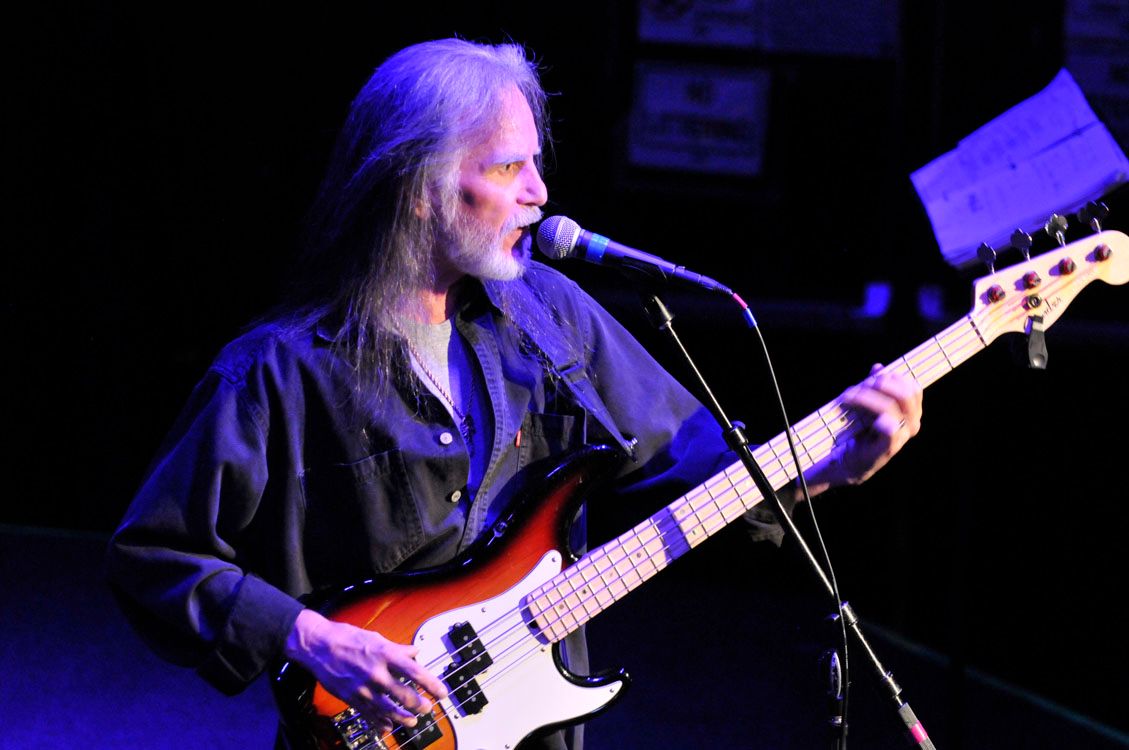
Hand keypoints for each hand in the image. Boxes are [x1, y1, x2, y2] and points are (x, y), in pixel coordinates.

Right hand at [284, 609, 448, 733]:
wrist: (318, 646)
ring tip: (413, 721)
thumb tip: (415, 652)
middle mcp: (376, 673)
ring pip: (388, 710)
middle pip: (404, 695)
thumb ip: (398, 648)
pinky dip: (381, 722)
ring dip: (403, 718)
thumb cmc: (347, 638)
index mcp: (385, 655)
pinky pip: (370, 714)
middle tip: (428, 708)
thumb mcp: (376, 638)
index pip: (415, 672)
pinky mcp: (352, 698)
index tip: (442, 692)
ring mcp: (363, 688)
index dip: (432, 684)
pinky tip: (388, 726)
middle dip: (420, 705)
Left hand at [824, 363, 922, 487]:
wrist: (844, 461)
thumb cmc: (857, 431)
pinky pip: (890, 430)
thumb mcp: (867, 404)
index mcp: (911, 412)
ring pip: (891, 408)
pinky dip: (879, 420)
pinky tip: (866, 417)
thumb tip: (878, 367)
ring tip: (847, 397)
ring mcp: (900, 438)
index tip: (872, 377)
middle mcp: (911, 425)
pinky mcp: (886, 450)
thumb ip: (874, 385)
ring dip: (866, 398)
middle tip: (857, 388)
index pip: (913, 388)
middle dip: (879, 386)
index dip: (893, 377)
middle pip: (905, 395)